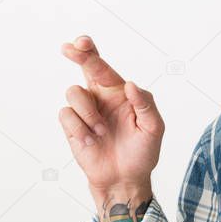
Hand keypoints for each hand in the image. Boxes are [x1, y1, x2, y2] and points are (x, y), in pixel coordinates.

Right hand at [58, 35, 163, 188]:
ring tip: (103, 132)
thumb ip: (146, 103)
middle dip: (77, 54)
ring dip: (89, 113)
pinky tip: (91, 141)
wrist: (126, 178)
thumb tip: (129, 84)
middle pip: (84, 66)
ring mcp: (84, 111)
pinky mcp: (72, 126)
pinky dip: (80, 128)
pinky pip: (66, 114)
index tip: (82, 43)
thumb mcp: (154, 128)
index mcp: (120, 92)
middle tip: (69, 48)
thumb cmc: (143, 152)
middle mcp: (100, 96)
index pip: (104, 66)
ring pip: (74, 92)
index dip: (91, 51)